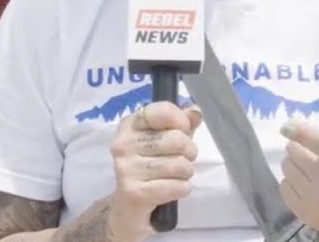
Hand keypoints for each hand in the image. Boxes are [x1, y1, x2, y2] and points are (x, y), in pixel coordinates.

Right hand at [106, 101, 202, 241]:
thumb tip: (195, 112)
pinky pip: (177, 186)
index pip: (162, 111)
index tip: (184, 129)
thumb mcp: (167, 139)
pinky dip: (183, 189)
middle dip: (189, 152)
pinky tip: (173, 189)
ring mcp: (126, 169)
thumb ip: (183, 122)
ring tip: (176, 176)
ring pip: (179, 165)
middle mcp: (123, 145)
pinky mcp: (134, 193)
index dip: (181, 120)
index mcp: (129, 125)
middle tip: (182, 159)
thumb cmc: (151, 166)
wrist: (128, 207)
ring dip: (186, 172)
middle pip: (177, 139)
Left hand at [278, 105, 318, 241]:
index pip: (314, 140)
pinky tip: (302, 181)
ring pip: (288, 170)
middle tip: (305, 146)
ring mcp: (314, 197)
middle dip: (297, 146)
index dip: (298, 131)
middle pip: (294, 153)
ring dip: (293, 163)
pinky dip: (290, 182)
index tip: (287, 126)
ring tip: (304, 163)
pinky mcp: (307, 213)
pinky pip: (286, 190)